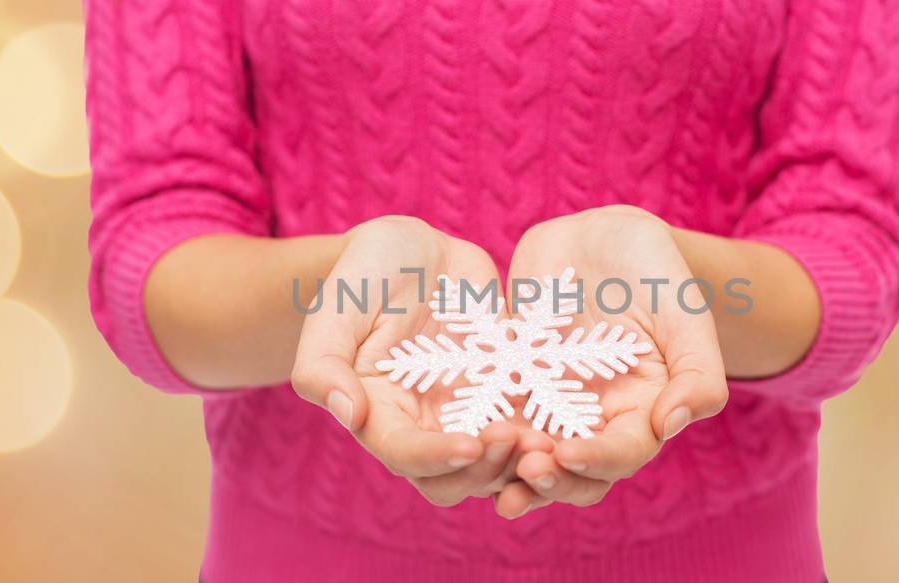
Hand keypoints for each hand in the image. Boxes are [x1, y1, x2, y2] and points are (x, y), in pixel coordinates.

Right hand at [290, 216, 528, 505]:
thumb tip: (347, 415)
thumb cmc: (366, 272)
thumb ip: (323, 362)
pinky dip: (550, 436)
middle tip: (521, 441)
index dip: (435, 457)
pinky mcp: (503, 397)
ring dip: (521, 464)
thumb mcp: (337, 306)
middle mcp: (420, 426)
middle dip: (487, 470)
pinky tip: (574, 422)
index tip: (471, 444)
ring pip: (495, 467)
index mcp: (376, 413)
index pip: (402, 455)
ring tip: (551, 439)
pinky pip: (529, 430)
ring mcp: (465, 415)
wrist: (415, 251)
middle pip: (452, 479)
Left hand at [496, 205, 727, 516]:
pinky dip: (476, 433)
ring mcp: (550, 405)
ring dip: (508, 471)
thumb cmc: (656, 271)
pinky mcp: (512, 385)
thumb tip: (672, 424)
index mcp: (644, 411)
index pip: (624, 453)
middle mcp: (595, 419)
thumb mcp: (687, 313)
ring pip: (529, 456)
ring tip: (484, 472)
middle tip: (525, 471)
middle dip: (550, 479)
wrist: (601, 237)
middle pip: (575, 472)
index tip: (568, 454)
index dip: (598, 461)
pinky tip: (453, 437)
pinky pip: (491, 416)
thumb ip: (698, 372)